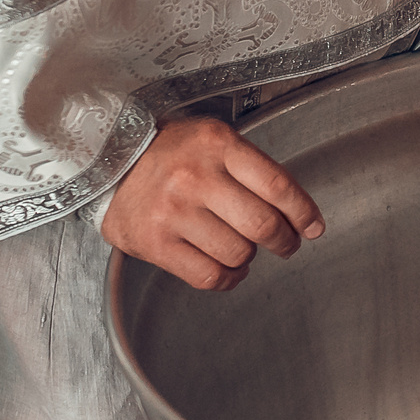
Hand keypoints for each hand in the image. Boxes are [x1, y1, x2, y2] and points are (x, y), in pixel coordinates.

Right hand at [101, 117, 324, 291]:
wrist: (106, 161)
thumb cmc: (169, 153)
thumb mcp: (212, 141)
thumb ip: (253, 170)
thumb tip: (300, 215)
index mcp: (217, 144)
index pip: (278, 185)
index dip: (303, 213)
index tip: (312, 227)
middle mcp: (195, 176)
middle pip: (262, 224)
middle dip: (284, 240)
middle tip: (285, 243)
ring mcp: (173, 211)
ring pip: (238, 253)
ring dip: (249, 257)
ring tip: (242, 248)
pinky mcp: (154, 242)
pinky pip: (209, 276)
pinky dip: (228, 278)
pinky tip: (228, 268)